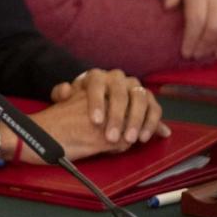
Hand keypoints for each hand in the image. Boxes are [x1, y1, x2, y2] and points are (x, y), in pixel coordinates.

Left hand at [49, 68, 168, 144]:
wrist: (99, 99)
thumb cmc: (81, 100)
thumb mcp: (68, 97)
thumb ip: (61, 94)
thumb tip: (66, 90)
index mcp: (97, 76)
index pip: (97, 86)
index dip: (96, 103)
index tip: (95, 122)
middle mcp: (118, 78)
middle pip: (120, 94)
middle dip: (117, 117)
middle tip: (111, 137)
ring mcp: (135, 87)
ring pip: (140, 99)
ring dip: (136, 120)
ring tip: (129, 139)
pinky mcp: (149, 98)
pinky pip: (154, 109)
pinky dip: (151, 123)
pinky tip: (143, 138)